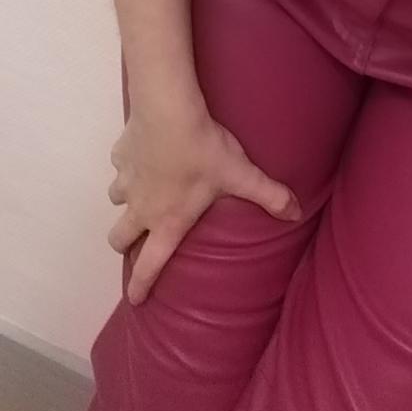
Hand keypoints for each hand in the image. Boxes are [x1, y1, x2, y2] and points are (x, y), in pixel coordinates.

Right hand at [106, 96, 302, 305]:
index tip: (135, 299)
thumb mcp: (241, 175)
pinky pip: (119, 166)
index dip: (141, 285)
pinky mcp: (119, 155)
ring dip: (126, 199)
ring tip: (145, 188)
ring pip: (115, 200)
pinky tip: (144, 152)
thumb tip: (297, 214)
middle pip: (118, 238)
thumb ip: (269, 195)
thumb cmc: (205, 150)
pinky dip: (128, 165)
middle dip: (124, 243)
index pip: (150, 264)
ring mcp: (126, 181)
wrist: (169, 111)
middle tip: (136, 238)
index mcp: (168, 220)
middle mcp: (141, 207)